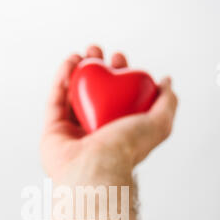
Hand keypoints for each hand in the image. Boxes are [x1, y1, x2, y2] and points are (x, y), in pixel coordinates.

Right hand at [41, 45, 177, 180]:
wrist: (96, 167)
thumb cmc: (127, 148)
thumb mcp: (159, 123)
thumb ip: (167, 103)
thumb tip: (166, 82)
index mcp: (118, 132)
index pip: (117, 99)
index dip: (119, 76)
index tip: (120, 59)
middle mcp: (95, 132)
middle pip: (94, 94)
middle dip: (97, 70)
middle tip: (99, 52)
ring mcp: (72, 132)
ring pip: (73, 95)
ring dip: (78, 71)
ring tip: (85, 52)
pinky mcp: (52, 131)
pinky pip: (55, 100)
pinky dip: (61, 79)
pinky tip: (71, 60)